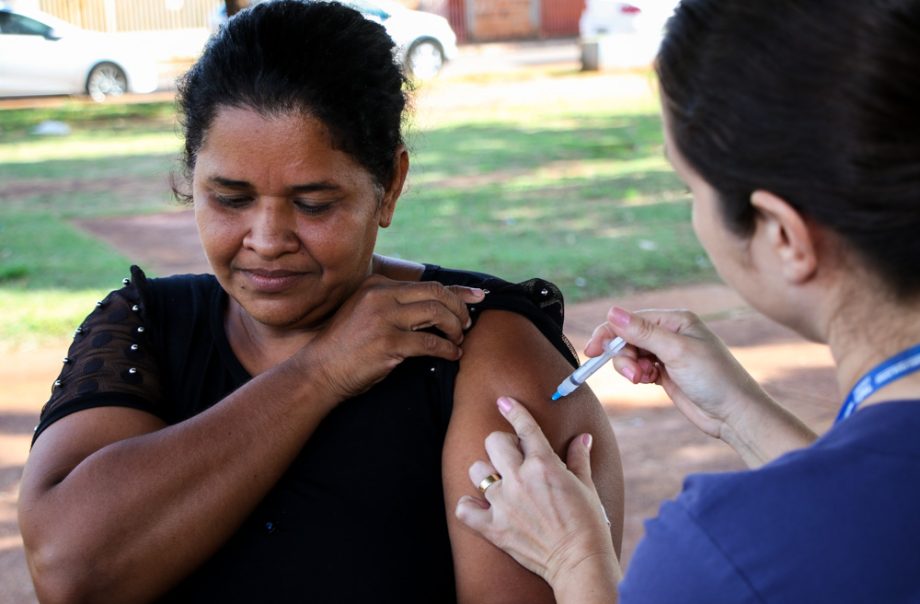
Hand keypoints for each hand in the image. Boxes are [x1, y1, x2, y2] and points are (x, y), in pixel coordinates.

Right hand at [301, 275, 484, 399]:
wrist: (319, 370)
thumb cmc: (346, 346)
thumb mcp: (366, 312)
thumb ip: (393, 304)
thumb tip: (436, 305)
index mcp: (377, 285)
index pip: (427, 284)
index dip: (458, 291)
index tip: (478, 295)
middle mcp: (381, 296)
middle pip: (437, 294)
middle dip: (460, 309)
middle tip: (467, 325)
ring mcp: (384, 318)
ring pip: (438, 314)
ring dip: (455, 328)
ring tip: (458, 340)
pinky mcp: (388, 343)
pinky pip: (431, 343)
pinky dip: (447, 349)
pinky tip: (452, 355)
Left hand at [455, 397, 619, 599]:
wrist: (579, 561)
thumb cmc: (588, 523)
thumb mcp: (586, 486)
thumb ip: (579, 458)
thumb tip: (583, 438)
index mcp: (544, 464)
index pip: (524, 427)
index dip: (513, 411)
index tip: (504, 402)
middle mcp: (520, 479)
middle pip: (494, 442)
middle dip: (502, 445)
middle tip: (512, 458)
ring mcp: (504, 503)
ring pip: (477, 471)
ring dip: (486, 474)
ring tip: (498, 483)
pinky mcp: (493, 527)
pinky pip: (465, 509)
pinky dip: (469, 507)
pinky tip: (479, 506)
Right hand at [586, 306, 773, 440]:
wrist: (734, 414)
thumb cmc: (715, 378)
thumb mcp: (676, 352)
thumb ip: (642, 332)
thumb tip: (612, 312)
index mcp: (676, 320)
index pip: (631, 320)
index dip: (610, 333)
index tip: (593, 351)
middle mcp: (671, 333)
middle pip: (628, 338)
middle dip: (624, 356)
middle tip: (634, 375)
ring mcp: (668, 354)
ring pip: (631, 354)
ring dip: (630, 367)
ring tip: (644, 380)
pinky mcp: (665, 372)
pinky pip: (639, 368)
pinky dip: (638, 375)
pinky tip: (650, 382)